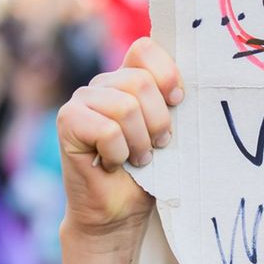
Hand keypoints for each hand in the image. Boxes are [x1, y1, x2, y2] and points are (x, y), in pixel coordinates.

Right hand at [56, 37, 181, 263]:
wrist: (118, 214)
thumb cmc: (149, 173)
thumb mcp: (169, 132)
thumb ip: (172, 102)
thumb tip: (196, 83)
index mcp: (128, 79)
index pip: (145, 49)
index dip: (166, 73)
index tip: (177, 102)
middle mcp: (103, 84)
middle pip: (141, 82)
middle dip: (158, 121)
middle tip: (156, 146)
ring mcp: (82, 100)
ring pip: (126, 106)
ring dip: (139, 141)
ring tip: (138, 158)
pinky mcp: (67, 121)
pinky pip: (106, 128)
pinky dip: (118, 152)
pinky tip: (114, 163)